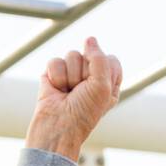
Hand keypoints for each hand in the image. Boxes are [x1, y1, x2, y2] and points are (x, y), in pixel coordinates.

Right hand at [25, 35, 121, 160]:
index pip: (111, 60)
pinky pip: (55, 61)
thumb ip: (100, 59)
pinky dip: (56, 77)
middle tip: (80, 92)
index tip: (98, 89)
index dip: (103, 70)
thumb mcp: (102, 87)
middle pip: (91, 54)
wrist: (58, 126)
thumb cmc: (83, 113)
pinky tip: (57, 90)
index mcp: (108, 83)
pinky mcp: (54, 73)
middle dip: (85, 73)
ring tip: (68, 93)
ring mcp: (72, 74)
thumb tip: (89, 38)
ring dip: (70, 76)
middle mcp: (91, 77)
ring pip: (72, 55)